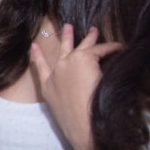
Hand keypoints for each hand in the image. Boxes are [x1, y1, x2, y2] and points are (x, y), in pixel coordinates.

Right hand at [30, 24, 121, 149]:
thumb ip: (60, 94)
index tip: (33, 46)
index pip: (39, 66)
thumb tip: (69, 89)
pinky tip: (116, 46)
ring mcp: (69, 63)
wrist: (80, 123)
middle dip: (65, 37)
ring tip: (94, 30)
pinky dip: (110, 47)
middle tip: (67, 26)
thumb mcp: (57, 107)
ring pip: (82, 46)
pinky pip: (100, 49)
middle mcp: (57, 70)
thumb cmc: (71, 121)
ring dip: (90, 37)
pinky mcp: (85, 60)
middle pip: (62, 50)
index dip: (36, 55)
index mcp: (48, 84)